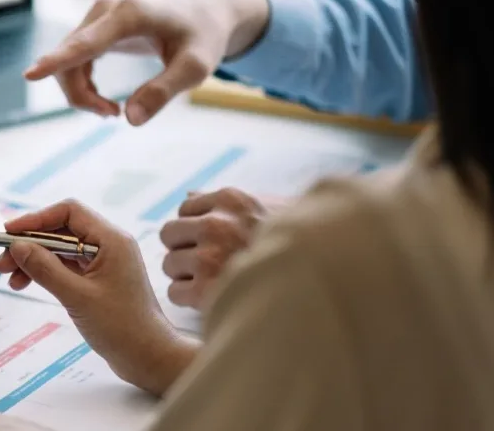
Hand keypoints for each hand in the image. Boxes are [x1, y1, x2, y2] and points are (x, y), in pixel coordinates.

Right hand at [0, 200, 197, 395]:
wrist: (149, 356)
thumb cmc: (122, 327)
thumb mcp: (77, 297)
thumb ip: (46, 269)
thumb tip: (18, 246)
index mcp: (111, 240)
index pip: (69, 213)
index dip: (36, 219)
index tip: (9, 233)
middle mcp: (110, 244)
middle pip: (62, 230)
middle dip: (30, 243)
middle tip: (2, 262)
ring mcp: (105, 262)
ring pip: (62, 249)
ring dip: (35, 259)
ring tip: (10, 278)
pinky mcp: (100, 279)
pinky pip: (68, 265)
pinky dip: (47, 272)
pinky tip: (28, 283)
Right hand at [24, 0, 268, 124]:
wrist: (207, 12)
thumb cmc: (204, 37)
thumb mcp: (195, 68)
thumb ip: (164, 92)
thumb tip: (130, 119)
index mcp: (130, 14)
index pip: (86, 43)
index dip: (57, 61)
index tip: (30, 75)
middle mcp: (107, 10)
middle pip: (70, 59)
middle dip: (81, 96)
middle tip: (112, 115)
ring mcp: (98, 16)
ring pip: (68, 62)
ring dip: (81, 93)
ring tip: (113, 111)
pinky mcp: (97, 26)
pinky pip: (74, 59)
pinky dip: (83, 85)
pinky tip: (105, 100)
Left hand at [160, 189, 288, 308]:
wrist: (325, 279)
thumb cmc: (298, 244)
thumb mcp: (267, 208)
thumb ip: (227, 203)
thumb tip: (189, 195)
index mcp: (231, 200)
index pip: (185, 208)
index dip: (195, 227)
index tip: (210, 241)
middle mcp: (216, 224)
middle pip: (169, 234)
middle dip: (183, 248)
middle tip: (206, 263)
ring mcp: (209, 257)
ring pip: (169, 265)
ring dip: (185, 275)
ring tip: (213, 282)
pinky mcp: (206, 291)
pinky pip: (175, 293)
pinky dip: (188, 299)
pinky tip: (211, 299)